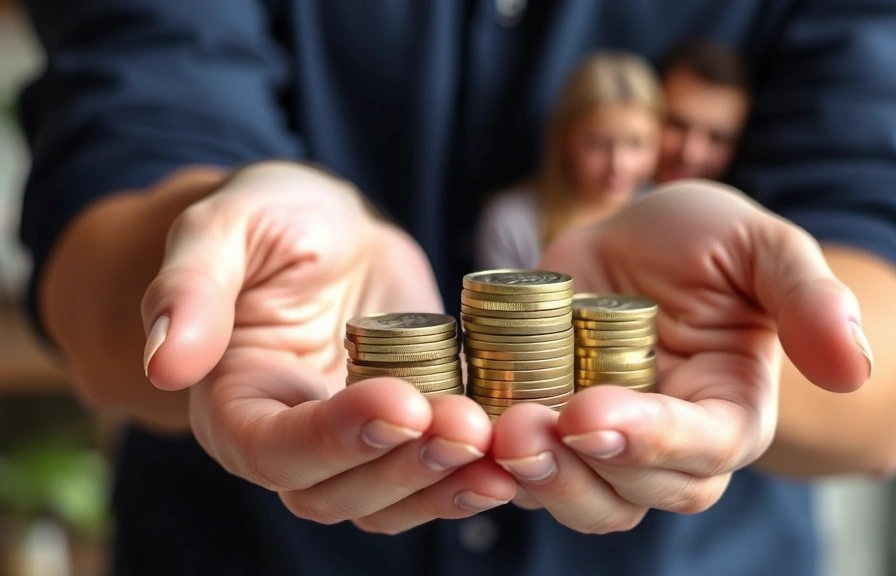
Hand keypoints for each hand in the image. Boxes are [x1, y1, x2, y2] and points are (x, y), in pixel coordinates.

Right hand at [141, 161, 515, 532]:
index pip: (273, 449)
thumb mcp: (224, 227)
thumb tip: (165, 359)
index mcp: (235, 402)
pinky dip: (478, 472)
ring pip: (392, 500)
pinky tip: (522, 453)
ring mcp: (354, 446)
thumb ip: (190, 287)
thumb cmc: (271, 219)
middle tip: (466, 427)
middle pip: (337, 492)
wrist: (333, 230)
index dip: (335, 437)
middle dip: (404, 467)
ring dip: (447, 483)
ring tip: (502, 450)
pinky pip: (438, 473)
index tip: (400, 401)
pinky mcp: (410, 432)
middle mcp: (291, 441)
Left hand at [491, 179, 872, 532]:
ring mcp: (601, 445)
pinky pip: (518, 467)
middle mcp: (668, 447)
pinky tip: (457, 429)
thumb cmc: (706, 241)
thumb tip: (855, 367)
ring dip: (532, 476)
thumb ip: (809, 297)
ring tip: (491, 431)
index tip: (592, 415)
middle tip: (525, 426)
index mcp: (730, 413)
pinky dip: (487, 459)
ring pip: (574, 496)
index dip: (650, 441)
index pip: (702, 450)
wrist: (631, 236)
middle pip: (633, 495)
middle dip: (579, 469)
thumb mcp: (763, 245)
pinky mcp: (545, 428)